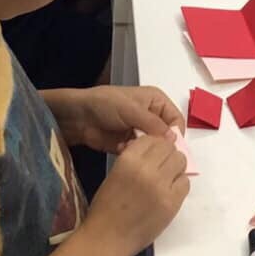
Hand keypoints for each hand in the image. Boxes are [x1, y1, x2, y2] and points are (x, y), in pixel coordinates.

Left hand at [53, 85, 183, 153]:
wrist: (78, 117)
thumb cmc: (105, 104)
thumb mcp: (131, 109)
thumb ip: (153, 124)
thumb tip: (173, 139)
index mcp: (156, 101)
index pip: (176, 119)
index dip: (175, 133)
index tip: (169, 146)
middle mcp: (151, 116)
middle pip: (167, 135)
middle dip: (159, 144)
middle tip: (149, 150)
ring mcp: (140, 132)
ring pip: (154, 147)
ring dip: (145, 149)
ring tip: (131, 147)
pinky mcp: (130, 145)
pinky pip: (141, 154)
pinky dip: (134, 154)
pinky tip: (122, 149)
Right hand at [81, 133, 188, 255]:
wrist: (107, 238)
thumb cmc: (106, 207)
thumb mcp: (115, 172)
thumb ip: (134, 157)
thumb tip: (154, 147)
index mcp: (129, 160)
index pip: (153, 138)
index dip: (154, 144)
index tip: (153, 153)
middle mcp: (147, 169)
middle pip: (169, 147)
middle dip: (166, 154)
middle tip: (160, 166)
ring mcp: (162, 186)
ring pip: (180, 161)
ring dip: (175, 166)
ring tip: (165, 178)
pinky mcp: (172, 203)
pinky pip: (185, 183)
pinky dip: (179, 184)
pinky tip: (168, 191)